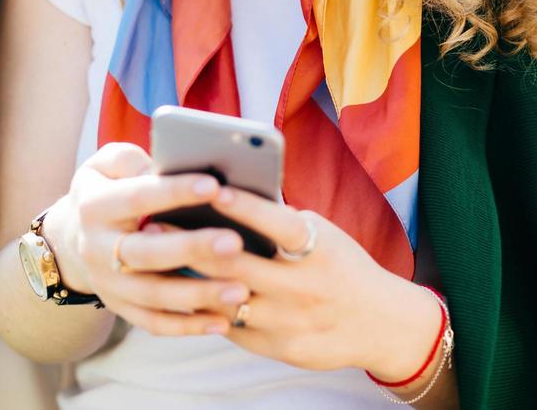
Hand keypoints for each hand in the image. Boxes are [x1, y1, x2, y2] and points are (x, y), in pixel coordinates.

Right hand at [43, 142, 254, 336]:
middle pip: (145, 252)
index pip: (137, 197)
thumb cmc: (110, 189)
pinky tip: (223, 321)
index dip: (174, 191)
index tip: (214, 185)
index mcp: (94, 205)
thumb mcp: (107, 164)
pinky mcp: (121, 308)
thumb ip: (133, 159)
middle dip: (191, 248)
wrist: (72, 238)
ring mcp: (107, 284)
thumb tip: (170, 164)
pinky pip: (154, 323)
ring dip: (198, 294)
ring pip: (153, 295)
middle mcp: (95, 248)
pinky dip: (188, 326)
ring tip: (241, 289)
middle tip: (235, 242)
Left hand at [159, 184, 439, 376]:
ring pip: (228, 300)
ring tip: (157, 257)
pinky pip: (233, 328)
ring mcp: (292, 321)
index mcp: (320, 250)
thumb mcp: (324, 236)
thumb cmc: (341, 265)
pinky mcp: (282, 349)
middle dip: (193, 243)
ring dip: (189, 278)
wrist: (380, 323)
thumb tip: (227, 196)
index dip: (246, 206)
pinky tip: (181, 292)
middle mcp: (306, 287)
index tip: (212, 188)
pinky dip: (206, 308)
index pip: (279, 223)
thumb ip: (282, 223)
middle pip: (239, 265)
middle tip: (155, 222)